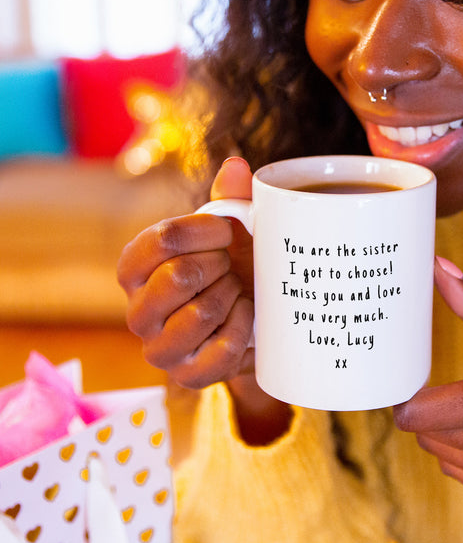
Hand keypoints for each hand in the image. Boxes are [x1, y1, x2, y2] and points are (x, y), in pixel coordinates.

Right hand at [117, 157, 290, 443]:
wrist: (247, 324)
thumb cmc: (231, 268)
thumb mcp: (230, 233)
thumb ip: (230, 198)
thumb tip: (237, 164)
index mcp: (134, 268)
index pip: (160, 240)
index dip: (205, 231)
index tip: (229, 231)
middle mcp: (136, 310)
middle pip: (180, 275)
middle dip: (220, 265)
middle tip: (231, 266)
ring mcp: (159, 349)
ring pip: (201, 313)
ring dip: (232, 295)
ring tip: (238, 291)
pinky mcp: (187, 378)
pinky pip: (222, 350)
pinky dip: (244, 327)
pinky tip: (246, 316)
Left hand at [393, 256, 462, 532]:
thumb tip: (439, 268)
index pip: (422, 411)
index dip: (407, 395)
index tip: (411, 378)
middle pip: (425, 432)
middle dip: (427, 408)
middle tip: (443, 388)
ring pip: (439, 453)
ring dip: (443, 430)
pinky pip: (460, 474)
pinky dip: (462, 453)